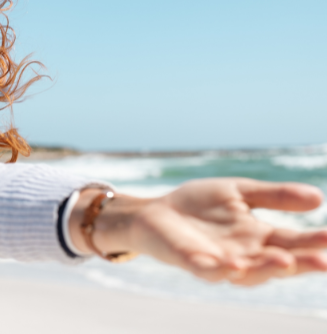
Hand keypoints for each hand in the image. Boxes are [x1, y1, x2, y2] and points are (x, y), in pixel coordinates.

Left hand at [70, 179, 326, 285]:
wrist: (156, 211)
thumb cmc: (198, 205)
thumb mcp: (239, 192)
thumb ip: (274, 196)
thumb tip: (319, 197)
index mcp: (258, 237)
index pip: (292, 242)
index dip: (314, 242)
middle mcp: (244, 255)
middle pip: (277, 263)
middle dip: (300, 264)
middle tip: (323, 260)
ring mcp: (218, 261)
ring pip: (247, 273)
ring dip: (265, 269)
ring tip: (284, 261)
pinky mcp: (191, 262)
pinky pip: (208, 271)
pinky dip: (220, 270)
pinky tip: (233, 264)